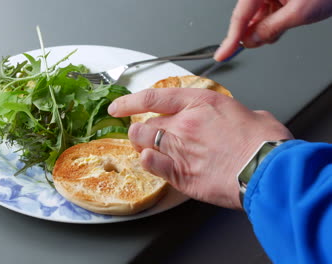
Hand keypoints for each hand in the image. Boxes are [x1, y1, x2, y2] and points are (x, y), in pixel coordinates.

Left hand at [108, 88, 293, 208]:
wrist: (268, 170)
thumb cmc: (264, 143)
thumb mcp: (252, 115)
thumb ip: (236, 116)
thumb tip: (243, 119)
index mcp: (200, 103)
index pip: (153, 98)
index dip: (129, 102)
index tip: (118, 106)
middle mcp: (183, 124)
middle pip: (145, 124)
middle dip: (140, 129)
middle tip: (143, 133)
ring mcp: (179, 149)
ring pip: (143, 143)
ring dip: (141, 145)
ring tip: (146, 147)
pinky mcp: (181, 174)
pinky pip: (152, 164)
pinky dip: (147, 162)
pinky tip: (149, 161)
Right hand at [215, 0, 331, 60]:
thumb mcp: (299, 13)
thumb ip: (271, 29)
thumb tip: (251, 41)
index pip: (240, 17)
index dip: (230, 39)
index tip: (222, 55)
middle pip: (246, 17)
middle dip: (253, 33)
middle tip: (263, 41)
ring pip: (256, 17)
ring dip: (266, 28)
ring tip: (284, 25)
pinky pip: (266, 13)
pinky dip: (273, 23)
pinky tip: (283, 23)